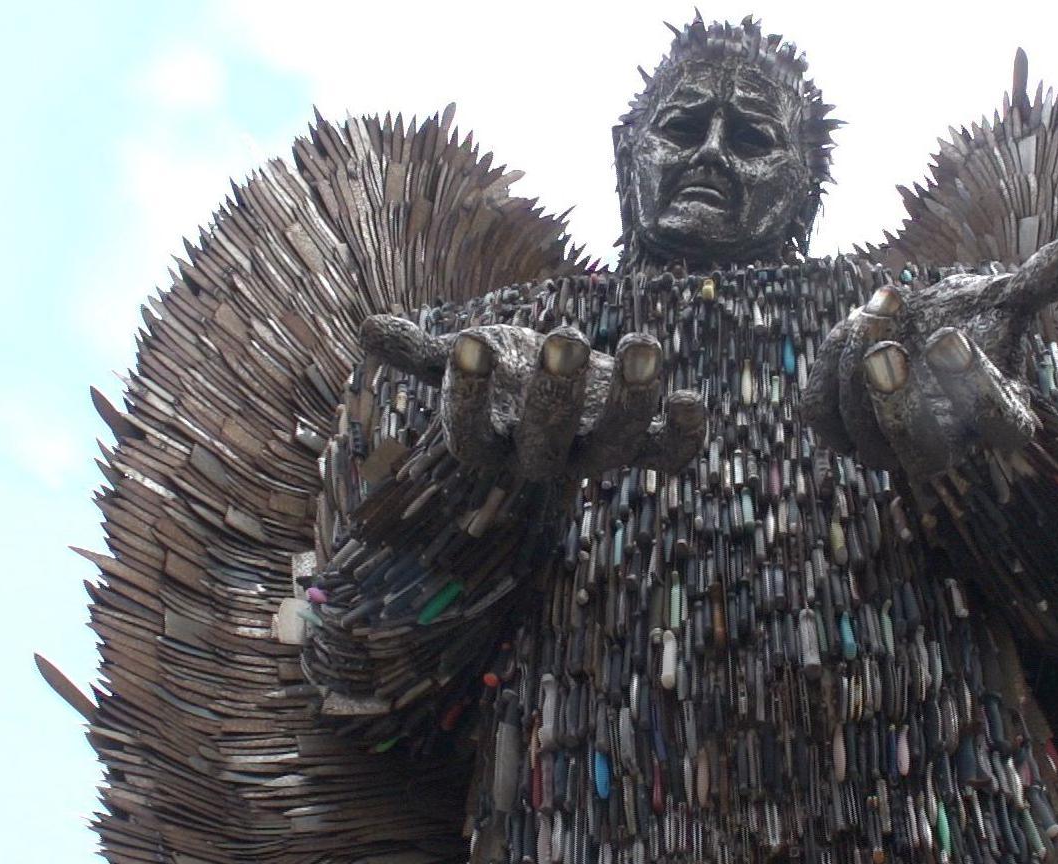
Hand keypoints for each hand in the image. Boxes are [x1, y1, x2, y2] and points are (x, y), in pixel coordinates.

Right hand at [359, 318, 704, 479]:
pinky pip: (668, 456)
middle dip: (557, 392)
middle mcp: (542, 458)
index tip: (471, 338)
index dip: (469, 393)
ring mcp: (595, 453)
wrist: (560, 396)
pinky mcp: (642, 445)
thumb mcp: (463, 358)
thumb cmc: (504, 375)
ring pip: (613, 445)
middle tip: (565, 337)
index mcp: (489, 443)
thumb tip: (367, 327)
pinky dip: (684, 434)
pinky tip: (689, 397)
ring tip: (642, 341)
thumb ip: (421, 351)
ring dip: (632, 399)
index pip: (469, 436)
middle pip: (545, 444)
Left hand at [802, 239, 1057, 481]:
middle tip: (886, 348)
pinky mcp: (845, 430)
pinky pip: (823, 419)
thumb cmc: (971, 318)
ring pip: (864, 436)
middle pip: (922, 455)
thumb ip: (1038, 282)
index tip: (953, 337)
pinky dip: (828, 376)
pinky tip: (848, 331)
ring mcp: (892, 446)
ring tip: (873, 312)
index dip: (977, 390)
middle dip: (896, 404)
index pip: (1000, 425)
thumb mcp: (1007, 296)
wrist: (922, 327)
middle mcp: (949, 446)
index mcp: (1001, 417)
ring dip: (858, 374)